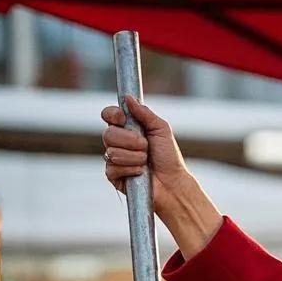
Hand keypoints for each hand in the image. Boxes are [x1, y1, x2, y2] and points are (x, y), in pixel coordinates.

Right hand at [100, 96, 220, 249]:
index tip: (123, 118)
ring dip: (134, 156)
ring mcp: (115, 159)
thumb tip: (128, 98)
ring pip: (111, 151)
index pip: (108, 115)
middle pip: (108, 133)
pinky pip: (112, 167)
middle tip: (146, 147)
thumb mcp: (161, 129)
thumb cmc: (169, 157)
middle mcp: (118, 142)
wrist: (173, 183)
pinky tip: (140, 173)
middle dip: (130, 140)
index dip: (112, 115)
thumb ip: (145, 113)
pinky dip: (130, 169)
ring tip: (146, 161)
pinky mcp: (114, 176)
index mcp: (127, 128)